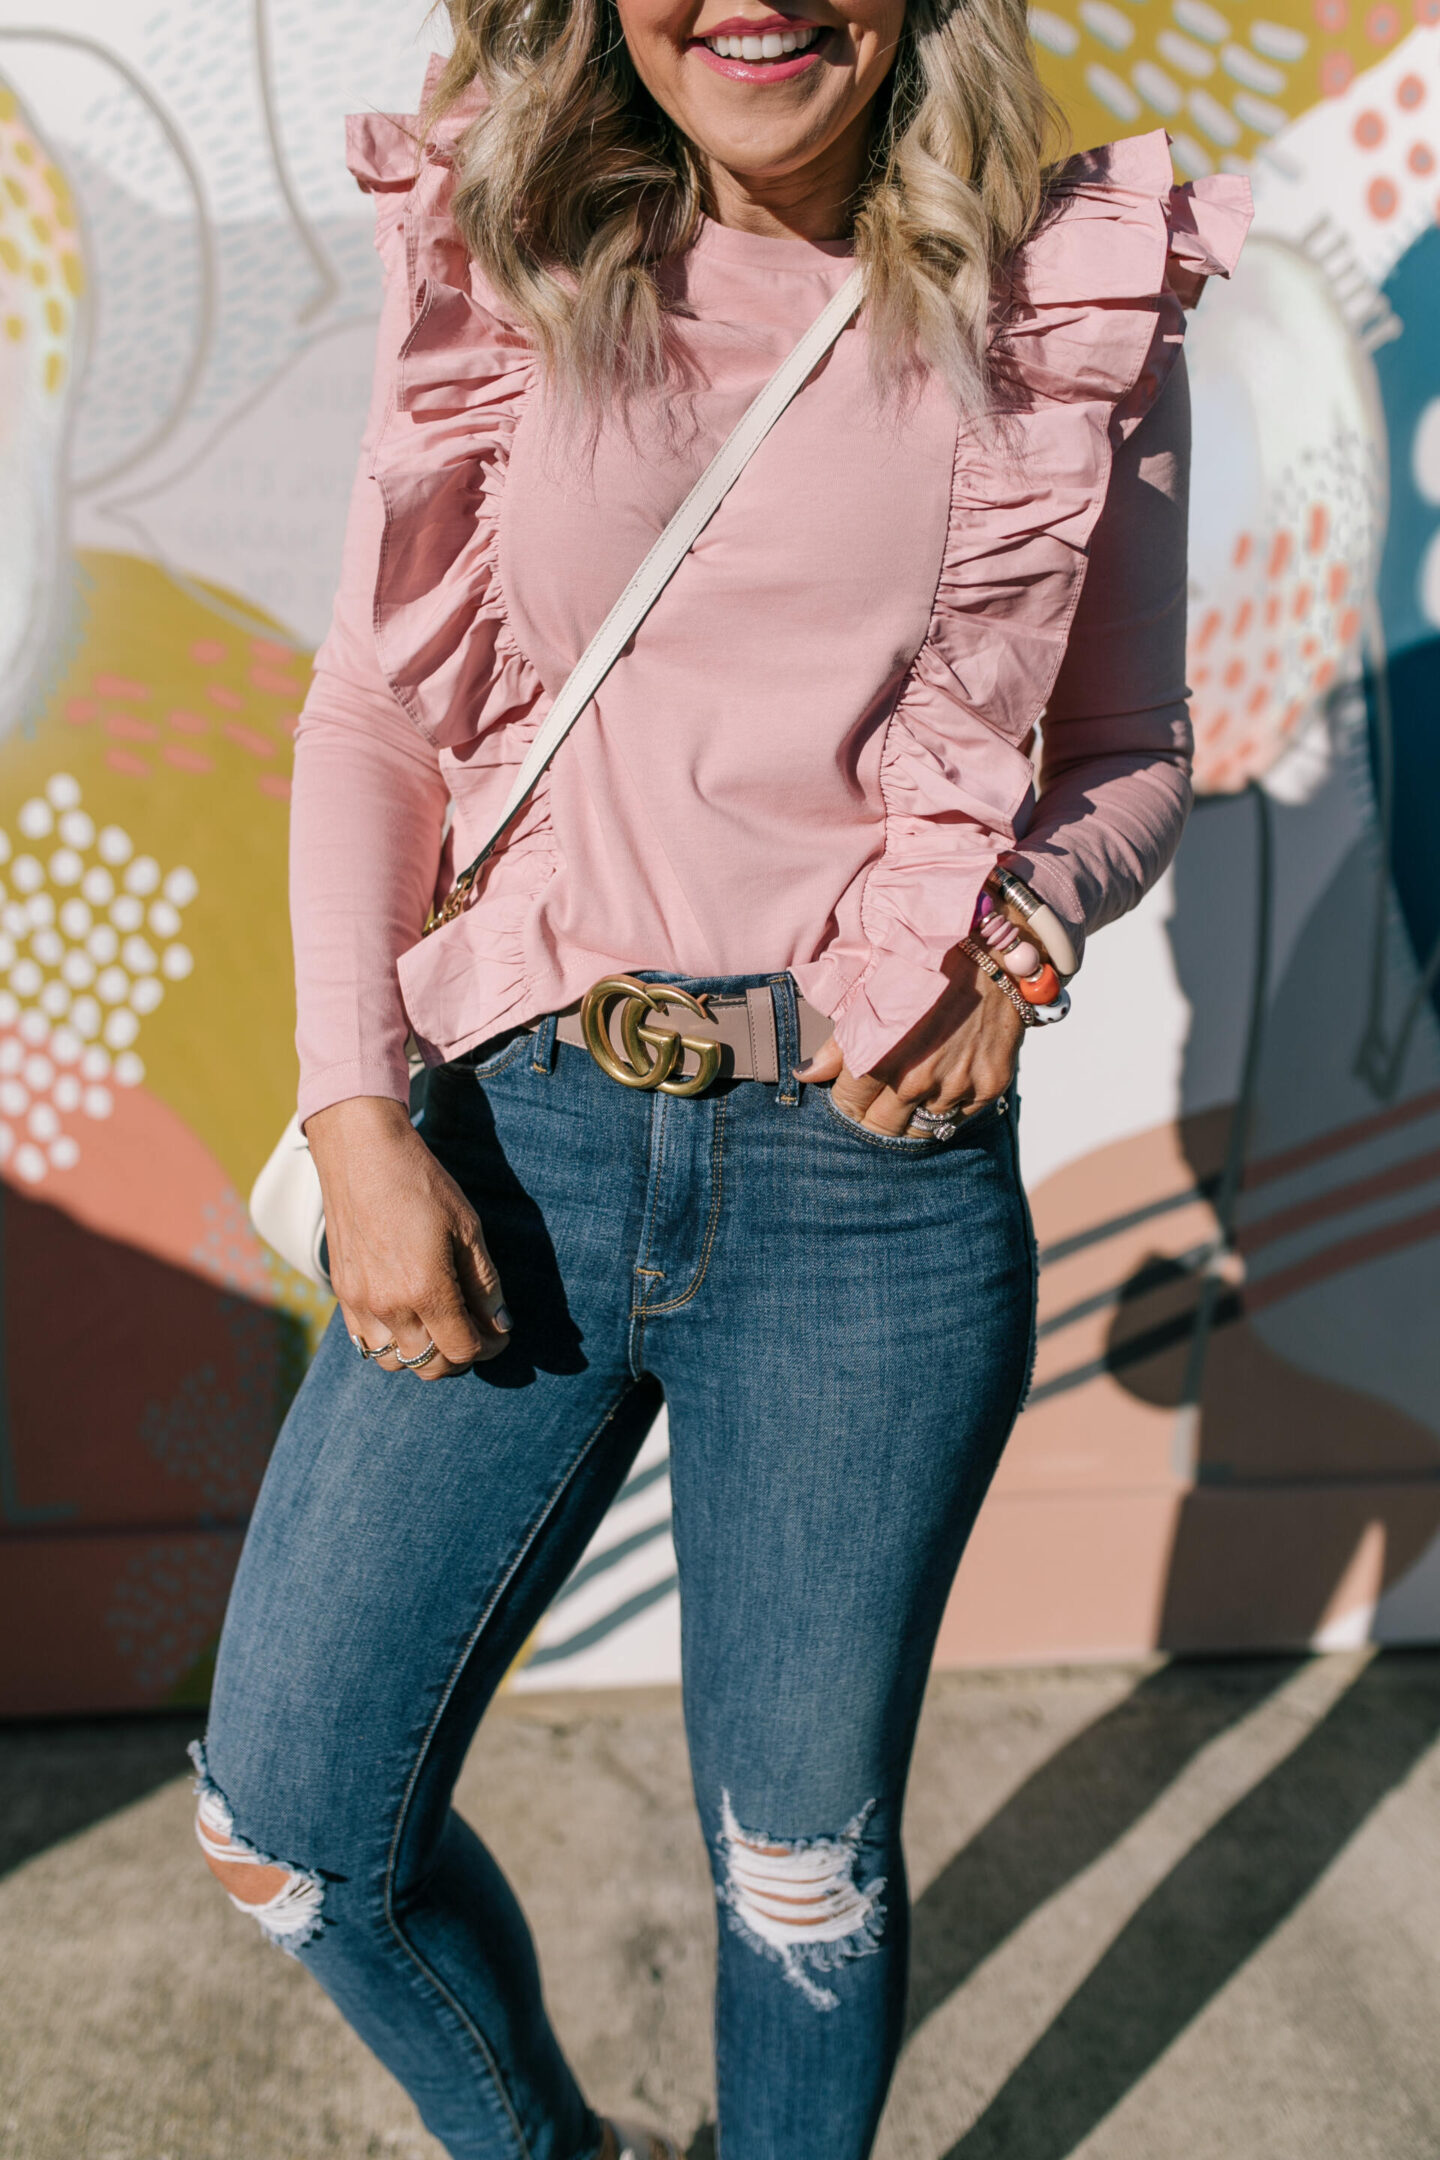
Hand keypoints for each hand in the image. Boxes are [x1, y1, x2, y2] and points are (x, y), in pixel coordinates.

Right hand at [305, 1096, 511, 1378]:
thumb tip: (500, 1325)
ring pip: (397, 1362)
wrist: (361, 1153)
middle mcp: (388, 1305)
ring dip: (424, 1354)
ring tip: (441, 1325)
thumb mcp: (467, 1228)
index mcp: (425, 1289)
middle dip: (460, 1356)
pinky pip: (367, 1344)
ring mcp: (360, 1303)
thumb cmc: (420, 1183)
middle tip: (475, 1329)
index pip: (462, 1350)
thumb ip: (485, 1284)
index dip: (489, 1347)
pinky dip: (392, 1343)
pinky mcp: (342, 1295)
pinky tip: (408, 1318)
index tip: (499, 1332)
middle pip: (430, 1366)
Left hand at [798, 944, 1023, 1134]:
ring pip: (922, 1129)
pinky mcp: (989, 1086)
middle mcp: (915, 1081)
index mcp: (879, 1058)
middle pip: (883, 1128)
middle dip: (876, 1116)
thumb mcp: (871, 996)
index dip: (848, 1102)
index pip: (850, 1107)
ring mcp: (955, 1087)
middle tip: (880, 1097)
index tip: (852, 1093)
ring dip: (913, 1114)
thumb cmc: (925, 965)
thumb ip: (838, 1045)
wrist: (990, 949)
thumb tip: (804, 1074)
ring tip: (915, 1087)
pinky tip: (946, 1082)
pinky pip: (959, 1118)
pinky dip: (949, 1106)